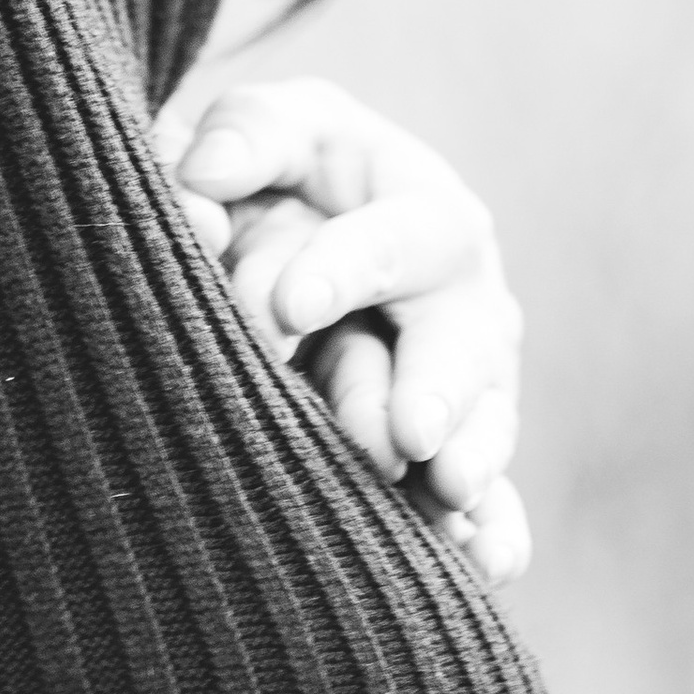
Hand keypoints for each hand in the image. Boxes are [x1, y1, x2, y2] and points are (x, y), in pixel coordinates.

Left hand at [164, 77, 528, 586]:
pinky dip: (491, 531)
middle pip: (462, 342)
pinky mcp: (452, 450)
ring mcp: (464, 382)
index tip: (285, 306)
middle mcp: (459, 300)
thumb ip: (243, 137)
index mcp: (421, 209)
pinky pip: (486, 498)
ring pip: (480, 424)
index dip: (343, 267)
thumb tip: (202, 179)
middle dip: (437, 386)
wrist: (289, 228)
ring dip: (468, 461)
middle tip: (410, 433)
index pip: (394, 239)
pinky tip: (486, 564)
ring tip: (446, 492)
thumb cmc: (278, 170)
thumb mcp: (267, 128)